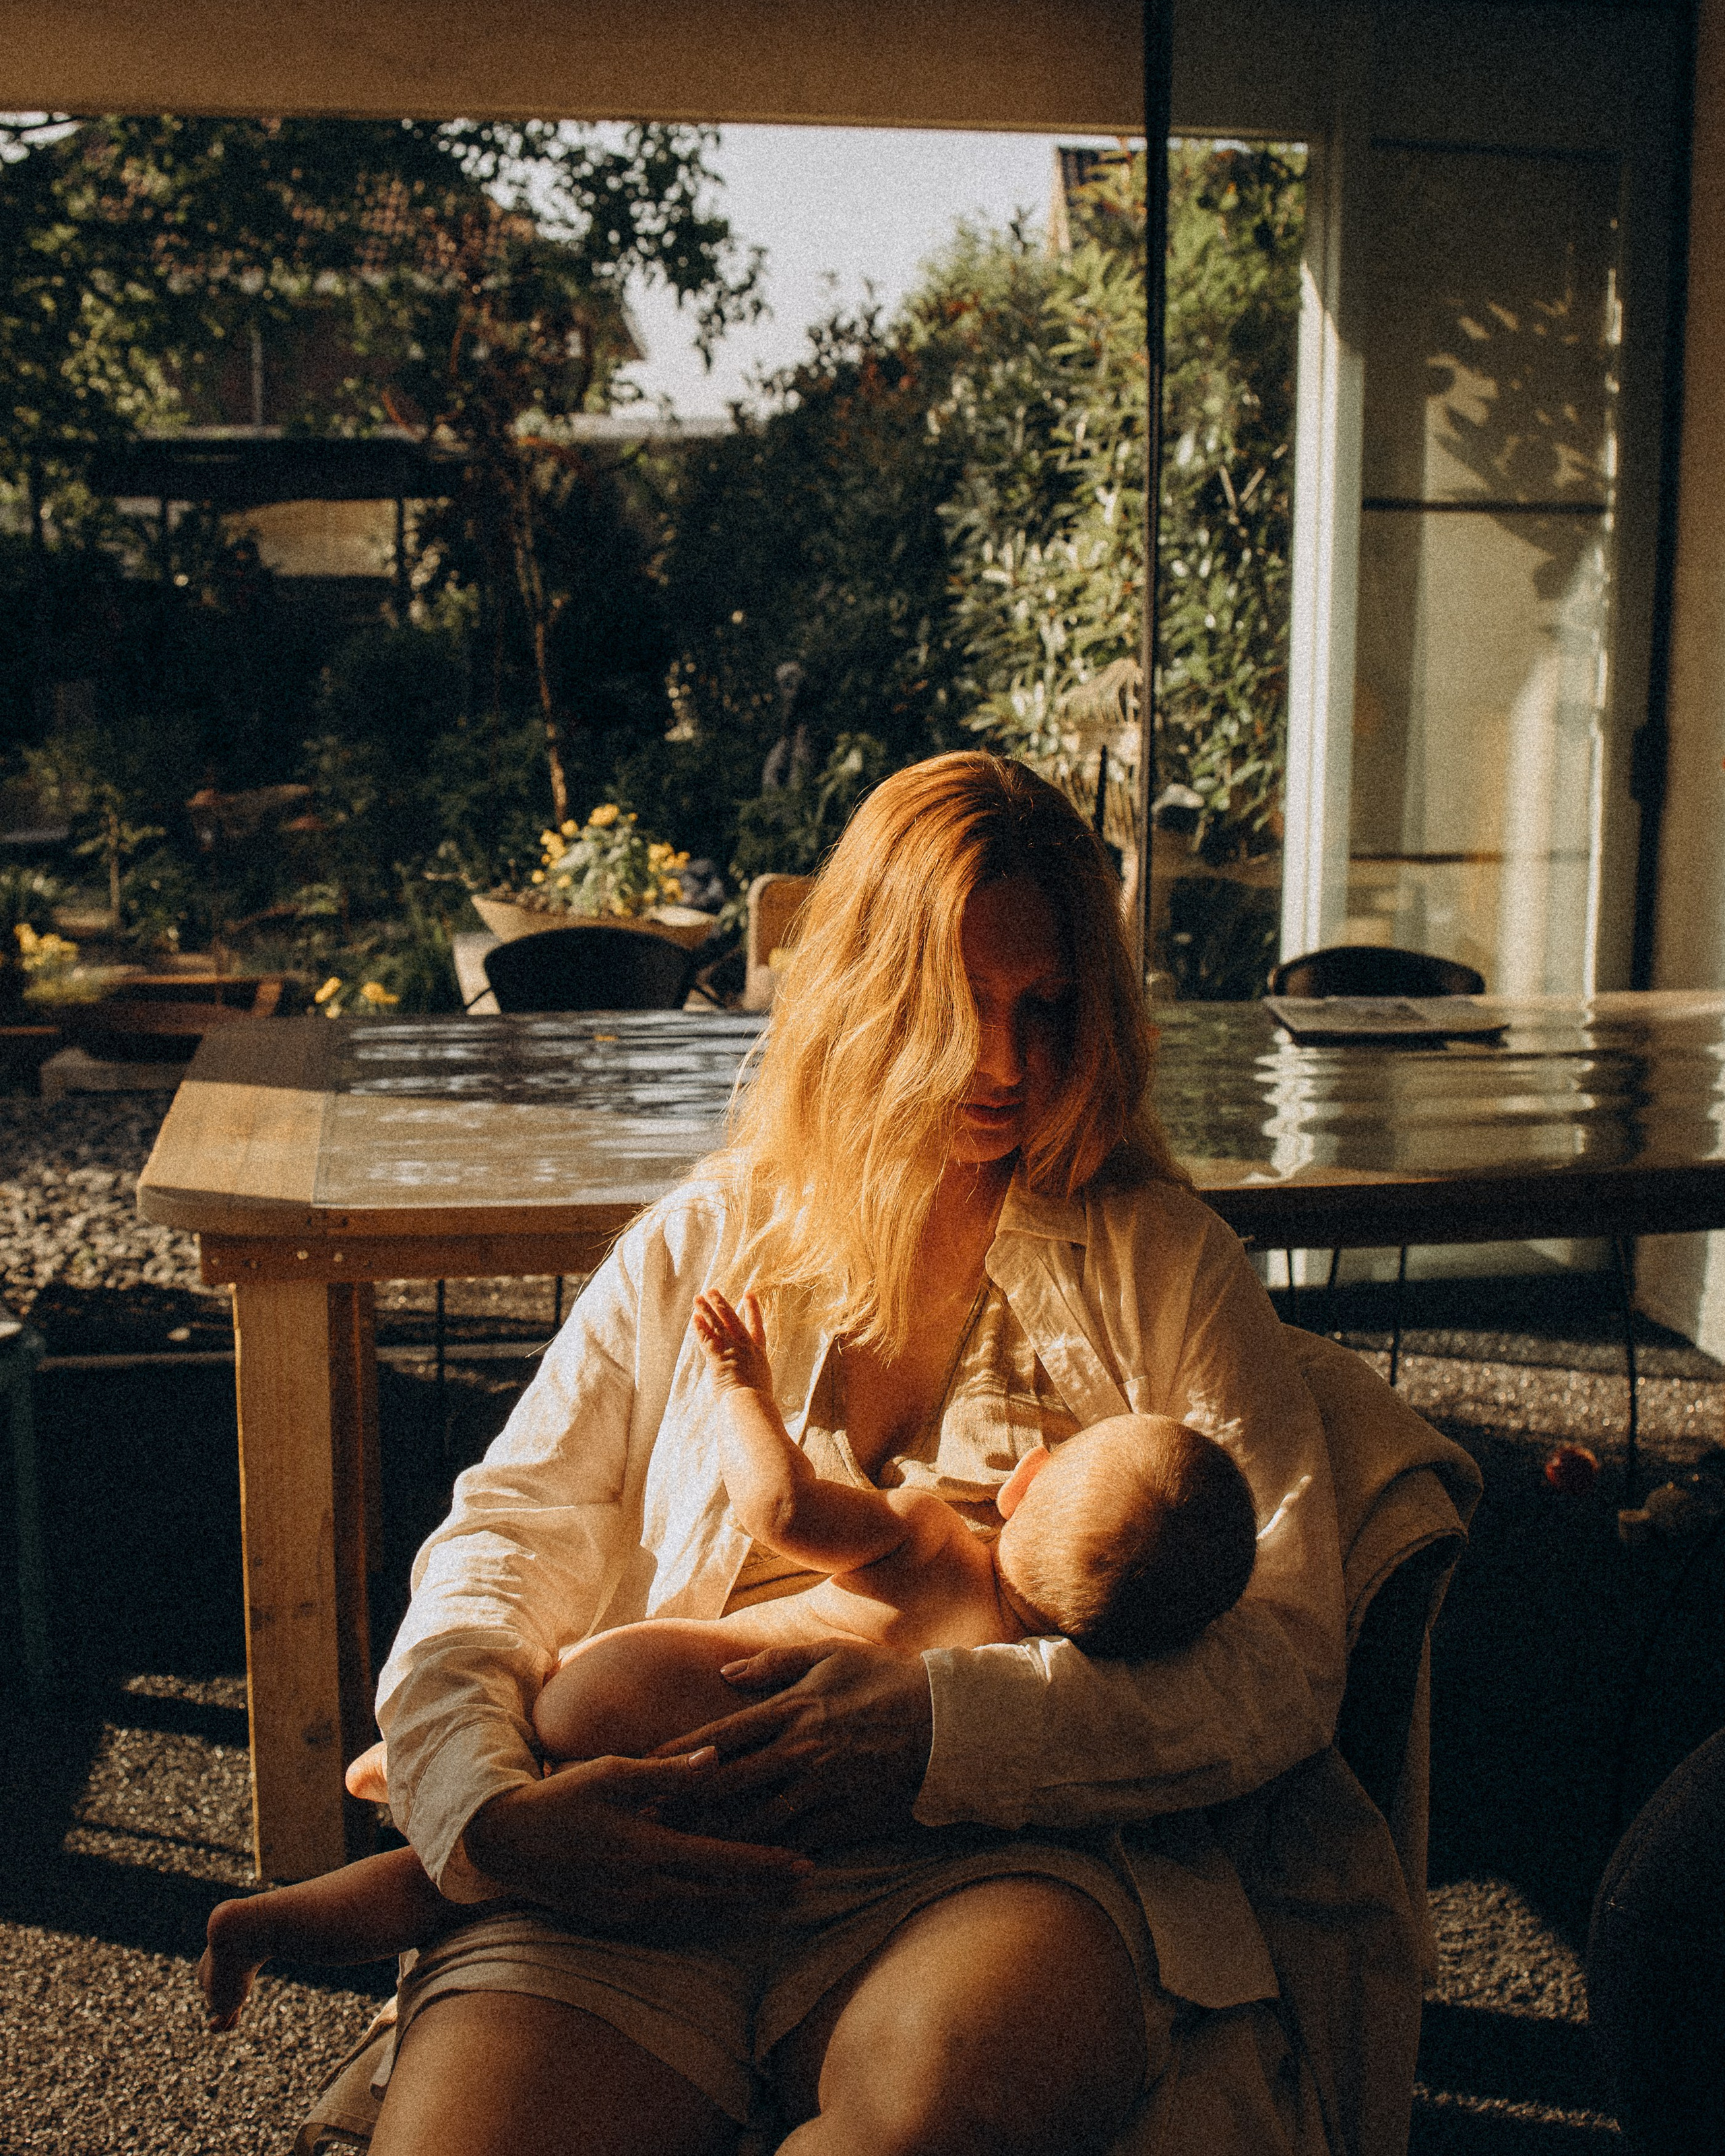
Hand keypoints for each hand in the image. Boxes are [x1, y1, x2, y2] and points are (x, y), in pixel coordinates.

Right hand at [462, 1748, 811, 1942]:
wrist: (508, 1844)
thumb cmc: (563, 1798)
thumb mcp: (614, 1774)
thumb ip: (668, 1772)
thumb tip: (718, 1758)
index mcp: (646, 1849)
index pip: (719, 1862)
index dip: (765, 1865)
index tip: (804, 1863)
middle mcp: (642, 1888)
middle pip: (719, 1896)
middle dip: (765, 1891)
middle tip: (807, 1883)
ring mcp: (629, 1910)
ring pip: (699, 1915)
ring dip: (741, 1907)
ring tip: (779, 1900)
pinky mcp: (617, 1919)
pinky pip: (673, 1923)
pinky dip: (706, 1917)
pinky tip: (726, 1910)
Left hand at [651, 1643, 934, 1849]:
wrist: (945, 1723)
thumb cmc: (887, 1681)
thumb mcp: (831, 1655)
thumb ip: (775, 1664)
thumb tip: (725, 1675)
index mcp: (792, 1709)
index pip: (721, 1735)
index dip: (680, 1753)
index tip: (646, 1765)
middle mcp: (799, 1752)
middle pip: (727, 1783)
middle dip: (685, 1801)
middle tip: (647, 1816)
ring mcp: (820, 1790)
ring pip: (755, 1822)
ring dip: (717, 1837)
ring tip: (681, 1850)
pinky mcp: (843, 1820)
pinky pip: (796, 1845)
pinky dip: (768, 1859)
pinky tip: (743, 1873)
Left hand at [692, 1289, 772, 1395]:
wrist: (751, 1403)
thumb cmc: (759, 1400)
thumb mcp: (761, 1384)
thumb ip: (755, 1376)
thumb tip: (753, 1382)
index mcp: (758, 1352)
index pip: (756, 1324)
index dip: (752, 1308)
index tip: (748, 1293)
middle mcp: (745, 1346)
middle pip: (731, 1319)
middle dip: (721, 1303)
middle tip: (712, 1290)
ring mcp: (731, 1350)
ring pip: (716, 1325)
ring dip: (706, 1310)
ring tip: (698, 1297)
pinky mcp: (717, 1357)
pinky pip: (707, 1339)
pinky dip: (700, 1328)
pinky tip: (695, 1317)